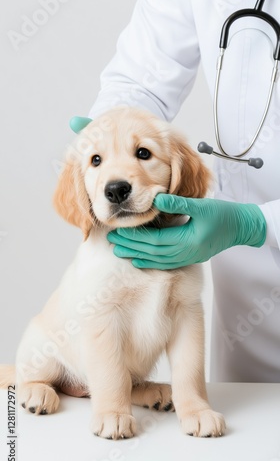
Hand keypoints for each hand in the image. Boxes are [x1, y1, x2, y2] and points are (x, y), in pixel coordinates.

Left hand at [107, 194, 266, 269]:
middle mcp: (186, 253)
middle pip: (152, 252)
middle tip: (112, 241)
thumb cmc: (224, 215)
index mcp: (187, 241)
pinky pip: (165, 263)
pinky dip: (150, 261)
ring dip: (137, 255)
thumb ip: (178, 203)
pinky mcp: (189, 258)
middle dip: (131, 247)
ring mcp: (187, 258)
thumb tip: (156, 197)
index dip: (136, 237)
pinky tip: (138, 260)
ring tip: (119, 251)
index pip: (155, 240)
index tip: (120, 230)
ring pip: (157, 259)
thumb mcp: (202, 206)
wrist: (242, 228)